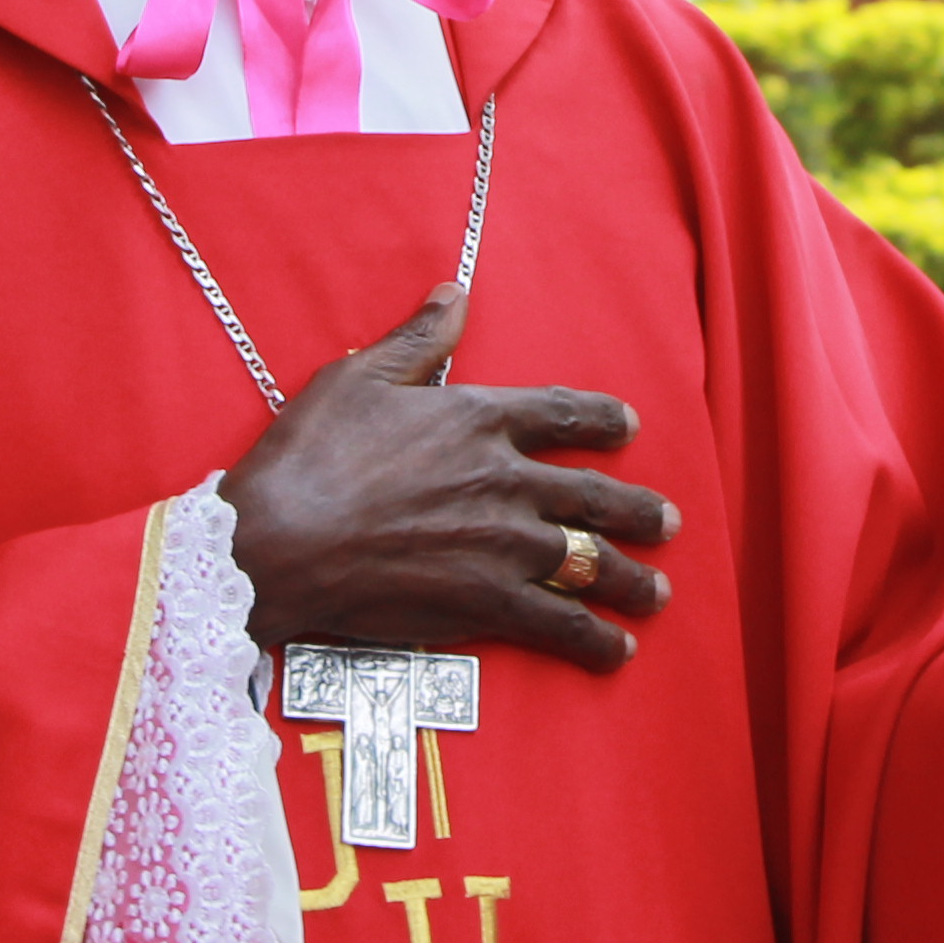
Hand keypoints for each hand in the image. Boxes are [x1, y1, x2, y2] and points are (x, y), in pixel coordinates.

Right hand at [219, 284, 680, 672]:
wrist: (276, 542)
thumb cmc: (308, 456)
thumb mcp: (359, 377)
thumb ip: (419, 340)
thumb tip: (455, 292)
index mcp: (479, 419)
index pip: (564, 414)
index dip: (604, 421)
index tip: (629, 428)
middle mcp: (507, 480)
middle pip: (595, 495)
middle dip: (639, 511)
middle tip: (667, 522)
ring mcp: (503, 545)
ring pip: (591, 562)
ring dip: (632, 579)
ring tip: (655, 592)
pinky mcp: (486, 603)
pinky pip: (561, 623)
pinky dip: (596, 639)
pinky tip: (617, 650)